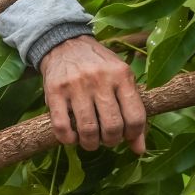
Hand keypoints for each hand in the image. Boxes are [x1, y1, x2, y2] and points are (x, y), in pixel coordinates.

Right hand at [40, 34, 146, 153]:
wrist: (65, 44)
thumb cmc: (98, 66)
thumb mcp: (121, 80)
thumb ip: (132, 111)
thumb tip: (139, 150)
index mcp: (121, 75)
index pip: (135, 117)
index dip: (133, 134)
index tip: (126, 136)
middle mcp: (100, 79)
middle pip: (112, 126)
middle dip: (111, 141)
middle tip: (107, 139)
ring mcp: (76, 86)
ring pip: (88, 130)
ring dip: (90, 143)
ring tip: (90, 141)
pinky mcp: (54, 92)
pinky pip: (62, 126)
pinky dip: (68, 139)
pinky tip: (72, 137)